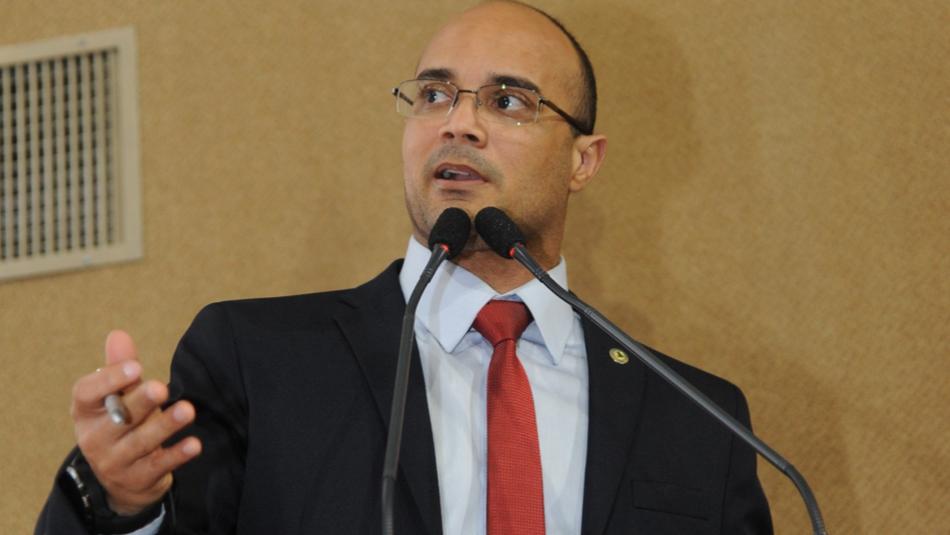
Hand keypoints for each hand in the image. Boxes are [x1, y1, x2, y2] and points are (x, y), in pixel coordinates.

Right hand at [71, 330, 201, 514]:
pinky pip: (158, 466)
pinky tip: (194, 444)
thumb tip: (118, 334)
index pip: (87, 393)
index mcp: (86, 411)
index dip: (109, 380)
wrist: (123, 478)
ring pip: (141, 442)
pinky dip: (177, 455)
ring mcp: (114, 462)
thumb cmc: (121, 423)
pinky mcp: (137, 479)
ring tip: (188, 410)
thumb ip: (121, 368)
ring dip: (165, 425)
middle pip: (117, 418)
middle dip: (140, 403)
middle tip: (160, 388)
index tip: (136, 366)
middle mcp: (94, 438)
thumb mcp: (117, 396)